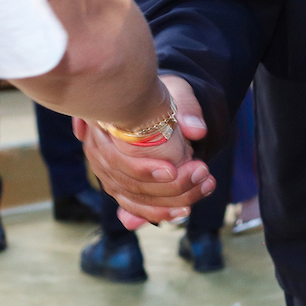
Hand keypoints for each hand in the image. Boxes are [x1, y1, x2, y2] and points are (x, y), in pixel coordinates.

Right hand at [77, 73, 213, 226]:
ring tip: (205, 186)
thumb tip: (197, 129)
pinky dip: (159, 212)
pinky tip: (182, 211)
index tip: (173, 170)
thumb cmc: (163, 96)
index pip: (115, 159)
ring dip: (172, 200)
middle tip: (203, 173)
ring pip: (134, 198)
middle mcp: (100, 153)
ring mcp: (108, 173)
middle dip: (170, 185)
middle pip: (127, 183)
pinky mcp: (121, 186)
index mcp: (104, 127)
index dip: (142, 170)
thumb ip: (187, 108)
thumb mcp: (176, 92)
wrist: (157, 106)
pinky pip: (135, 206)